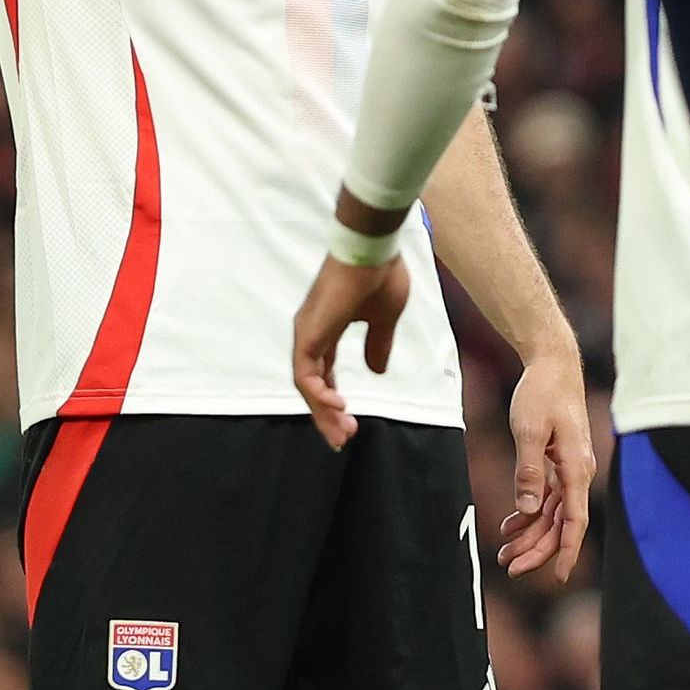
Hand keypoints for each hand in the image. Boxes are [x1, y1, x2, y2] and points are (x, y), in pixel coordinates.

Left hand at [293, 245, 412, 447]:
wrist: (374, 249)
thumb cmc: (380, 274)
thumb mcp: (384, 319)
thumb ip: (378, 345)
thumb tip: (378, 372)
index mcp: (327, 331)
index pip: (323, 376)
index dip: (333, 401)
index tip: (348, 424)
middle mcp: (311, 334)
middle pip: (312, 386)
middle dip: (326, 416)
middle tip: (341, 441)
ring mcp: (307, 333)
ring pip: (307, 385)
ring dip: (324, 412)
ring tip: (344, 433)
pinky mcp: (308, 333)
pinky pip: (305, 375)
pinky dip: (319, 394)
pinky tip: (339, 407)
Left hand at [498, 347, 597, 583]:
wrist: (552, 364)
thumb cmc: (542, 392)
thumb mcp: (529, 429)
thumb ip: (529, 470)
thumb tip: (530, 509)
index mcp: (576, 468)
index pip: (575, 521)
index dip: (567, 551)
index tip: (559, 577)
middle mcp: (578, 473)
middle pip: (561, 524)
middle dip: (538, 550)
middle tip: (511, 569)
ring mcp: (569, 469)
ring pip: (553, 514)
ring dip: (531, 535)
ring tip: (505, 555)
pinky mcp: (558, 462)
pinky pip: (547, 497)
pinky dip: (530, 513)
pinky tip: (511, 526)